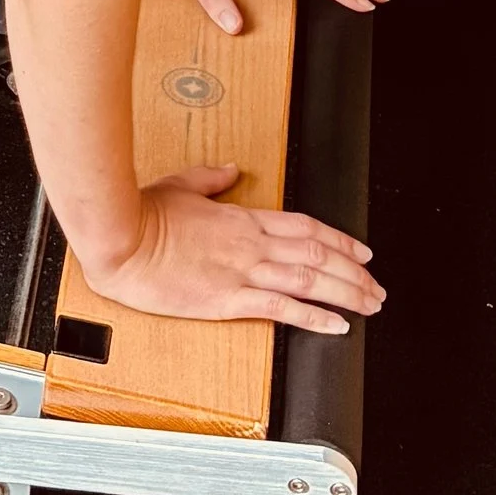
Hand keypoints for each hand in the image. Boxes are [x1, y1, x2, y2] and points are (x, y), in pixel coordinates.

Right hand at [87, 165, 382, 335]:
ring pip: (309, 281)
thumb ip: (211, 178)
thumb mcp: (179, 185)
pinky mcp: (226, 298)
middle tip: (377, 287)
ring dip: (346, 293)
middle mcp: (249, 244)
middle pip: (317, 255)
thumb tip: (231, 169)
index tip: (361, 252)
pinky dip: (314, 317)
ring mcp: (241, 271)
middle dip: (353, 272)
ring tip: (370, 305)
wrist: (118, 239)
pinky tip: (337, 325)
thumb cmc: (141, 214)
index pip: (304, 228)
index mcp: (240, 218)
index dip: (339, 240)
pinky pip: (281, 308)